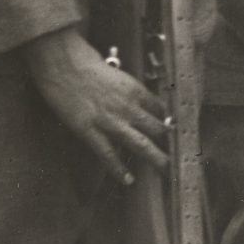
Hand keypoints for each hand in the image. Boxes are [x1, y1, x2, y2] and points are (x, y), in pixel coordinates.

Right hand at [21, 26, 165, 183]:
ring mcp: (110, 121)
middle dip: (170, 144)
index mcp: (136, 90)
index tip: (177, 134)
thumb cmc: (85, 63)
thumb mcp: (116, 74)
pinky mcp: (90, 130)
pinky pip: (108, 154)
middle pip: (158, 129)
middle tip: (180, 157)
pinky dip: (118, 169)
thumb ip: (128, 91)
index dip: (171, 123)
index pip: (162, 110)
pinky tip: (128, 180)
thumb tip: (137, 103)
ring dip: (156, 159)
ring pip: (141, 144)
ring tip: (167, 172)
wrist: (62, 62)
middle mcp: (129, 107)